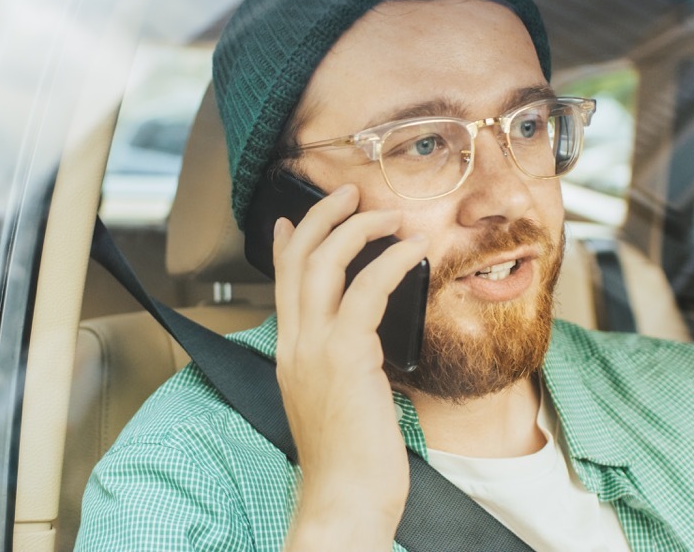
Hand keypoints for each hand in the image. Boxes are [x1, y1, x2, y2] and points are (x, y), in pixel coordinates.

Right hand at [273, 183, 428, 550]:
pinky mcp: (346, 356)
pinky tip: (413, 250)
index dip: (284, 244)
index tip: (290, 219)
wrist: (344, 501)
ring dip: (358, 227)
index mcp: (289, 354)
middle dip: (323, 216)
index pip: (281, 284)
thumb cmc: (350, 463)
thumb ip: (341, 366)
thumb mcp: (335, 403)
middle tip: (351, 193)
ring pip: (324, 262)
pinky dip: (390, 262)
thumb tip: (364, 344)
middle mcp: (294, 344)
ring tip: (388, 213)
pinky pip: (366, 291)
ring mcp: (314, 348)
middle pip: (298, 259)